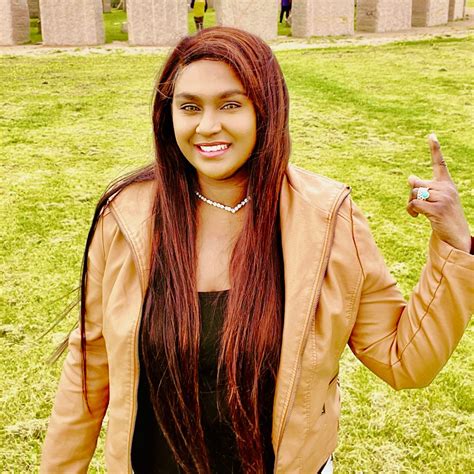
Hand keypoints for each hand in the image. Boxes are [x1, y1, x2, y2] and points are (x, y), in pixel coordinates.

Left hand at [407, 134, 471, 252]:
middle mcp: (446, 188)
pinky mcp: (437, 209)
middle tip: (414, 206)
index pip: (440, 163)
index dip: (435, 149)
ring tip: (415, 213)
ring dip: (410, 204)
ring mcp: (443, 198)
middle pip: (416, 183)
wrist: (455, 235)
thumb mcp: (434, 200)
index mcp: (447, 184)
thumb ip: (424, 188)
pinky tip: (416, 217)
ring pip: (414, 193)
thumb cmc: (442, 216)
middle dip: (411, 194)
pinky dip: (411, 210)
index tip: (430, 135)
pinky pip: (414, 204)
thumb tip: (410, 178)